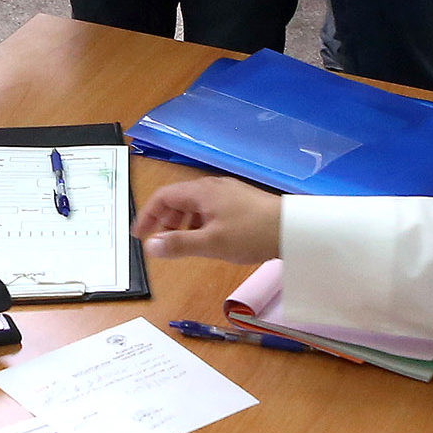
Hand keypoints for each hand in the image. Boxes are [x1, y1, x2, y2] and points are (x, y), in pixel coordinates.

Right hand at [133, 176, 285, 264]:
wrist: (293, 229)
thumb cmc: (251, 233)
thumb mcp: (211, 243)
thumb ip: (179, 244)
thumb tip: (151, 246)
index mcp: (202, 192)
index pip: (164, 196)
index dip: (148, 214)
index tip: (140, 234)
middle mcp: (213, 187)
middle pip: (178, 198)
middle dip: (163, 218)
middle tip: (157, 239)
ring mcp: (228, 193)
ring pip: (195, 203)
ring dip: (181, 221)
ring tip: (179, 241)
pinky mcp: (241, 202)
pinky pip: (210, 208)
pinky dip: (199, 221)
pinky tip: (206, 238)